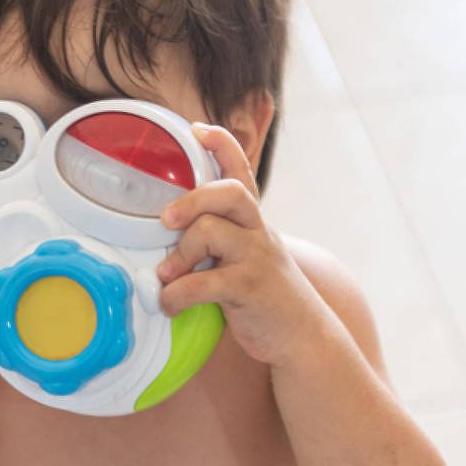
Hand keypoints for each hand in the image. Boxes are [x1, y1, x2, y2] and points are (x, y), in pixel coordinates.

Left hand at [156, 123, 327, 366]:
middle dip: (192, 199)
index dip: (222, 145)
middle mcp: (257, 231)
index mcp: (252, 219)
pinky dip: (176, 295)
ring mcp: (257, 259)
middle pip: (230, 192)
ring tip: (166, 276)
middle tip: (166, 220)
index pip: (242, 170)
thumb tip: (161, 228)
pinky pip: (204, 283)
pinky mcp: (250, 290)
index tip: (197, 129)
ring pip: (212, 231)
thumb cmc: (262, 293)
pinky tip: (169, 304)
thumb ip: (217, 235)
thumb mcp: (245, 254)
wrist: (303, 336)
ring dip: (178, 254)